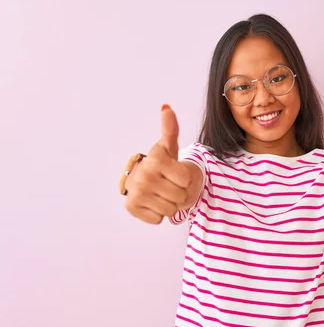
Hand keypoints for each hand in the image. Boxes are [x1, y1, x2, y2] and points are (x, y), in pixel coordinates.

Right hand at [124, 105, 193, 223]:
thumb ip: (171, 129)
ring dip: (169, 204)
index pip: (187, 180)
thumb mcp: (168, 148)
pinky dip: (157, 214)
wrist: (141, 180)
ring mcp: (136, 192)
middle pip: (181, 197)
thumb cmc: (161, 164)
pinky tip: (151, 202)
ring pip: (171, 210)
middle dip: (178, 194)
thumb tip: (166, 107)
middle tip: (167, 185)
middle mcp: (143, 175)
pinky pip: (159, 219)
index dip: (185, 179)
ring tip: (160, 193)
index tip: (173, 173)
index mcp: (155, 160)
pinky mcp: (132, 208)